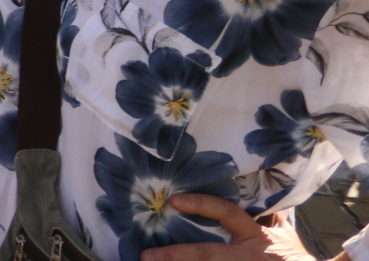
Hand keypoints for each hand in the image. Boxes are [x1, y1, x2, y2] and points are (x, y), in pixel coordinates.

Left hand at [139, 195, 315, 260]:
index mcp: (256, 234)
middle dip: (175, 256)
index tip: (173, 200)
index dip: (201, 205)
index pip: (226, 213)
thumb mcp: (284, 232)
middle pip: (207, 254)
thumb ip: (265, 214)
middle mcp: (249, 254)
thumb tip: (251, 187)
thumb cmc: (296, 256)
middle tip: (146, 256)